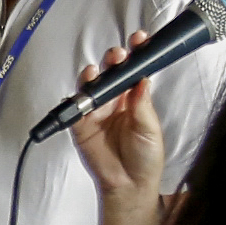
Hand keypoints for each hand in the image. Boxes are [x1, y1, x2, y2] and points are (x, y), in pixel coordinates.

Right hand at [65, 37, 170, 201]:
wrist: (129, 184)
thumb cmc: (145, 157)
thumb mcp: (150, 129)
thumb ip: (142, 104)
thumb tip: (141, 79)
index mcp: (134, 98)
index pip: (134, 70)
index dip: (136, 53)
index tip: (140, 39)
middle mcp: (115, 100)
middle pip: (111, 72)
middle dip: (114, 59)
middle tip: (118, 55)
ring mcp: (97, 110)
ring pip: (92, 85)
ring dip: (94, 74)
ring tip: (97, 70)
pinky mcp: (81, 124)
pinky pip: (75, 107)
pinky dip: (76, 97)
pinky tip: (83, 89)